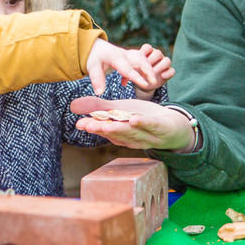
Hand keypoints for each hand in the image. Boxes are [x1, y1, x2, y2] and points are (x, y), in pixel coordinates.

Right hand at [69, 96, 195, 151]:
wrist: (172, 125)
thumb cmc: (142, 118)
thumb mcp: (119, 110)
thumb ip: (97, 108)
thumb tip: (72, 106)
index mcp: (121, 134)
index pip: (105, 130)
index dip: (93, 127)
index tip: (80, 124)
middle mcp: (132, 138)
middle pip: (116, 133)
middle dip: (102, 130)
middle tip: (89, 126)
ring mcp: (148, 135)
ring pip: (132, 132)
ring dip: (119, 128)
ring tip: (107, 124)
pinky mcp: (162, 128)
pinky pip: (151, 126)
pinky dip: (143, 123)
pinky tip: (134, 119)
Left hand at [85, 38, 155, 95]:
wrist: (95, 46)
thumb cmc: (93, 57)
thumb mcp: (91, 68)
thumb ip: (97, 80)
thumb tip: (99, 93)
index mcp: (115, 57)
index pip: (128, 69)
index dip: (137, 77)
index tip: (145, 84)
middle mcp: (124, 54)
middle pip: (140, 60)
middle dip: (149, 70)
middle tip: (154, 82)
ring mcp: (128, 54)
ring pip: (142, 59)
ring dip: (148, 68)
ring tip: (151, 80)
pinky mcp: (129, 55)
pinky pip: (140, 60)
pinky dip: (142, 69)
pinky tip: (128, 82)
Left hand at [132, 44, 174, 99]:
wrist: (143, 83)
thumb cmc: (136, 73)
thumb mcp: (131, 71)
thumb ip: (127, 71)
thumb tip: (122, 79)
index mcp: (147, 53)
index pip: (148, 47)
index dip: (144, 51)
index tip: (140, 56)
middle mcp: (157, 56)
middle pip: (158, 53)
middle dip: (153, 59)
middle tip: (147, 66)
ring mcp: (163, 64)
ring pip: (167, 60)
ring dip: (160, 66)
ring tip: (154, 72)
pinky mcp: (168, 72)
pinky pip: (172, 71)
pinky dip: (168, 73)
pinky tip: (162, 76)